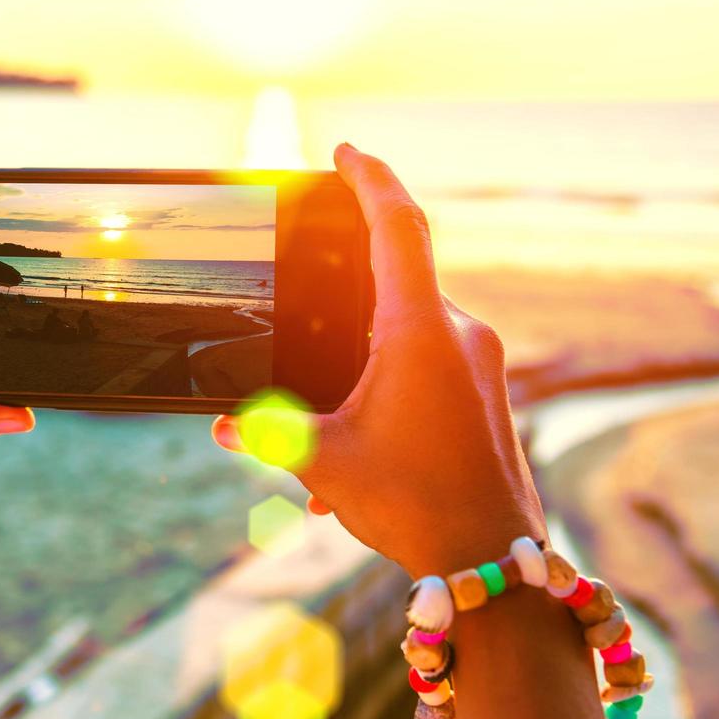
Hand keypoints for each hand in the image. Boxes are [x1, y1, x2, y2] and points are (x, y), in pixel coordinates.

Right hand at [213, 144, 543, 572]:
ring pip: (411, 333)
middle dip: (347, 303)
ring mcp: (482, 365)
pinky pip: (431, 367)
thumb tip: (227, 425)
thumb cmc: (414, 507)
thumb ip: (270, 432)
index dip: (370, 178)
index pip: (398, 226)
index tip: (347, 152)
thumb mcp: (325, 463)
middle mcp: (461, 335)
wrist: (492, 566)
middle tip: (308, 319)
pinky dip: (390, 390)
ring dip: (364, 361)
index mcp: (421, 331)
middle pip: (398, 282)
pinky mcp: (490, 395)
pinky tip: (358, 450)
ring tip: (330, 422)